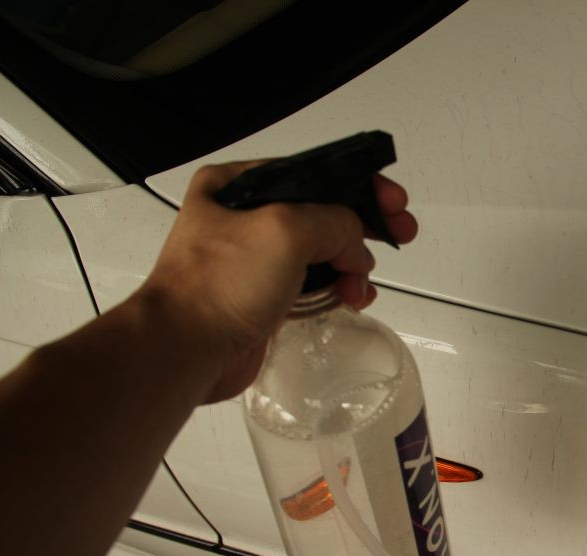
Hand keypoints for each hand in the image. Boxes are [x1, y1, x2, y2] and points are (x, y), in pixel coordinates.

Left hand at [140, 160, 417, 401]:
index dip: (359, 184)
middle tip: (400, 233)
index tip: (394, 201)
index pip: (313, 174)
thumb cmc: (222, 284)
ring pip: (322, 252)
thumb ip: (335, 221)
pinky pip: (313, 285)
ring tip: (361, 285)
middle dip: (362, 227)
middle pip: (322, 213)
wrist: (185, 351)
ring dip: (352, 265)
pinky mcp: (263, 298)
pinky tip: (353, 298)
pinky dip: (337, 289)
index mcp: (236, 185)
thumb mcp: (287, 229)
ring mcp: (253, 261)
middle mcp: (243, 218)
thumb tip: (355, 244)